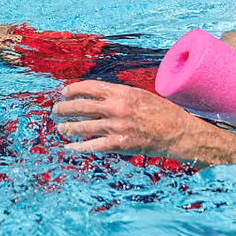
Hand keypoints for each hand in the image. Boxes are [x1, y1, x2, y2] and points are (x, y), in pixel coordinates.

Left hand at [52, 80, 203, 159]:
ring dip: (68, 127)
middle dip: (64, 108)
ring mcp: (116, 127)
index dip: (73, 90)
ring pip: (82, 127)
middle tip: (56, 110)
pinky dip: (78, 147)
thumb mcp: (140, 95)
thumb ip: (119, 95)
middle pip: (81, 106)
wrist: (178, 133)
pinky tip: (69, 147)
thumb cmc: (163, 113)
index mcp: (122, 92)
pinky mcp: (118, 144)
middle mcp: (116, 108)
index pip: (89, 87)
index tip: (65, 92)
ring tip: (61, 127)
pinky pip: (92, 146)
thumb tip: (97, 96)